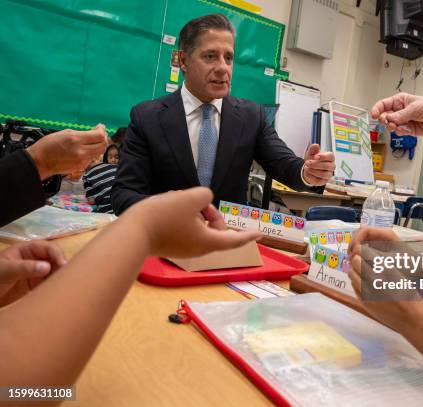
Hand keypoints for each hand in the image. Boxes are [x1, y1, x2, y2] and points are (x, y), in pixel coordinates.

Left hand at [0, 241, 66, 304]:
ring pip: (54, 272)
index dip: (57, 254)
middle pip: (55, 260)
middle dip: (62, 267)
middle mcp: (35, 260)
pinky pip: (50, 285)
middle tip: (68, 277)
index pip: (47, 248)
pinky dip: (55, 288)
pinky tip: (58, 293)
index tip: (63, 265)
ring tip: (65, 286)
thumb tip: (47, 267)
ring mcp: (37, 273)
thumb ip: (24, 268)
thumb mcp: (5, 270)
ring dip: (60, 278)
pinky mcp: (36, 286)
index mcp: (27, 250)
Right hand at [27, 124, 107, 179]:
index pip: (98, 135)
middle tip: (100, 133)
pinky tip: (87, 148)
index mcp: (75, 139)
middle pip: (102, 145)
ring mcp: (82, 160)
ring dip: (100, 145)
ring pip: (99, 152)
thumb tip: (93, 132)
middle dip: (104, 137)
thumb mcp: (64, 133)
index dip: (102, 130)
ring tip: (95, 140)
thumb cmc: (48, 145)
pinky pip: (92, 158)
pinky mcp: (81, 167)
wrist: (39, 162)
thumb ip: (81, 134)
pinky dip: (93, 152)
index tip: (100, 127)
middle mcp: (81, 151)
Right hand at [127, 187, 261, 258]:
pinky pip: (184, 228)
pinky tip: (167, 207)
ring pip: (198, 226)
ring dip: (193, 212)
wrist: (131, 231)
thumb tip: (201, 203)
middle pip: (215, 228)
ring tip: (177, 202)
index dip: (248, 235)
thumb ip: (206, 196)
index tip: (260, 234)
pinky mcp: (170, 245)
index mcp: (209, 241)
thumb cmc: (165, 215)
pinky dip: (181, 216)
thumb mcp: (192, 197)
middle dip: (210, 212)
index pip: (235, 239)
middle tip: (197, 202)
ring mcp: (183, 249)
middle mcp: (198, 249)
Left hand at [302, 144, 334, 185]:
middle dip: (316, 164)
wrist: (308, 168)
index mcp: (330, 158)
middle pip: (327, 166)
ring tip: (306, 167)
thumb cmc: (312, 159)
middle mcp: (331, 166)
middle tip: (307, 162)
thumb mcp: (311, 152)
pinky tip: (307, 173)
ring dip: (313, 171)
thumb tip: (316, 145)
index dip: (323, 157)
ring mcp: (328, 174)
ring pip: (323, 174)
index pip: (331, 156)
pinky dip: (311, 177)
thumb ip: (313, 148)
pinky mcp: (323, 181)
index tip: (315, 157)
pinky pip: (318, 181)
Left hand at [348, 227, 422, 332]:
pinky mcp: (365, 302)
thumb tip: (365, 256)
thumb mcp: (399, 275)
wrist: (411, 318)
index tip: (361, 249)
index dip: (362, 250)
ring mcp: (368, 291)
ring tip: (360, 271)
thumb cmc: (408, 295)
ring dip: (354, 270)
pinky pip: (354, 286)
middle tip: (359, 258)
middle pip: (356, 262)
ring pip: (352, 274)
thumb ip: (382, 266)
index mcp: (387, 270)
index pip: (365, 253)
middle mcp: (376, 279)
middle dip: (357, 259)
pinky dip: (356, 282)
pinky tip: (362, 283)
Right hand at [371, 93, 422, 135]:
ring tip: (397, 127)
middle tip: (388, 122)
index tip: (374, 115)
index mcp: (399, 101)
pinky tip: (406, 130)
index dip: (377, 109)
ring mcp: (403, 121)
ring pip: (391, 126)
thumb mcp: (414, 108)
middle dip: (385, 120)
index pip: (383, 105)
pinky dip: (401, 132)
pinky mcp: (408, 130)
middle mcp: (399, 111)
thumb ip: (401, 115)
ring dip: (393, 127)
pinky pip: (400, 132)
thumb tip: (390, 119)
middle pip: (385, 117)